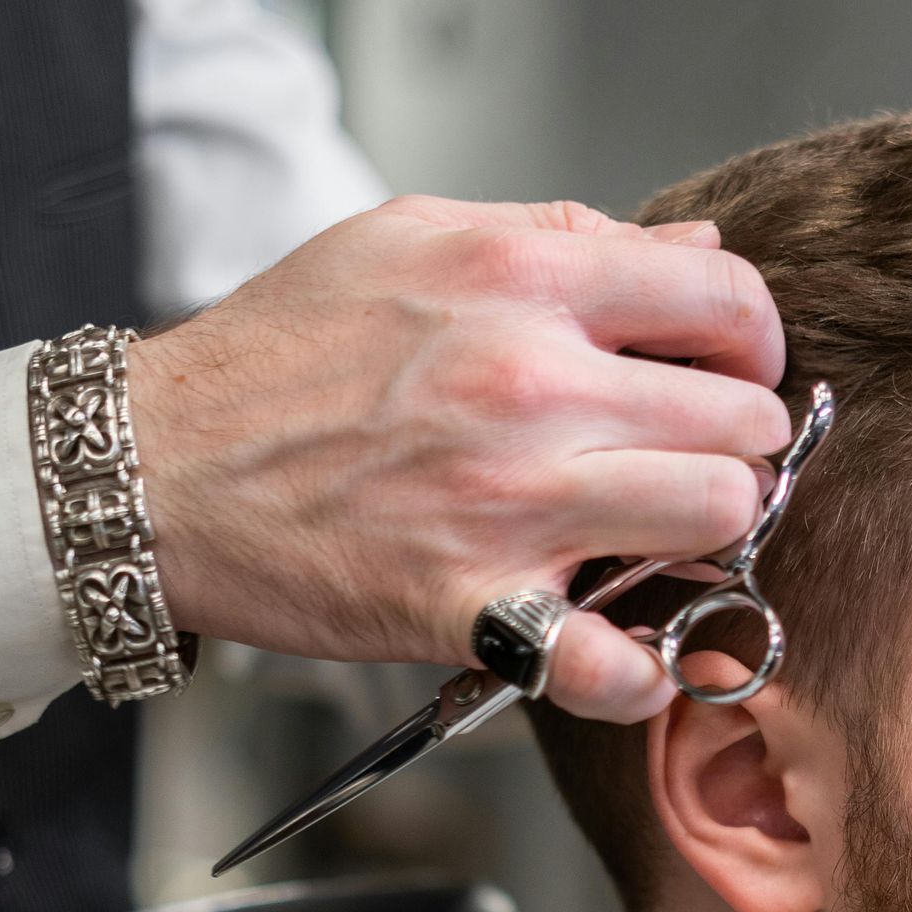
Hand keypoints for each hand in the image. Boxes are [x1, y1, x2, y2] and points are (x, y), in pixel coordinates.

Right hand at [127, 195, 789, 722]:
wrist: (160, 464)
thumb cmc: (279, 355)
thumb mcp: (411, 238)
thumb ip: (564, 237)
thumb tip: (694, 248)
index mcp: (521, 279)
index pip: (726, 300)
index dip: (751, 342)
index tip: (731, 371)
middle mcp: (529, 383)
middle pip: (742, 420)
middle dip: (736, 444)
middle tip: (695, 462)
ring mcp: (509, 501)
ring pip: (716, 518)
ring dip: (706, 538)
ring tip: (661, 537)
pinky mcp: (473, 605)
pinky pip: (613, 663)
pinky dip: (640, 673)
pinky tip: (631, 656)